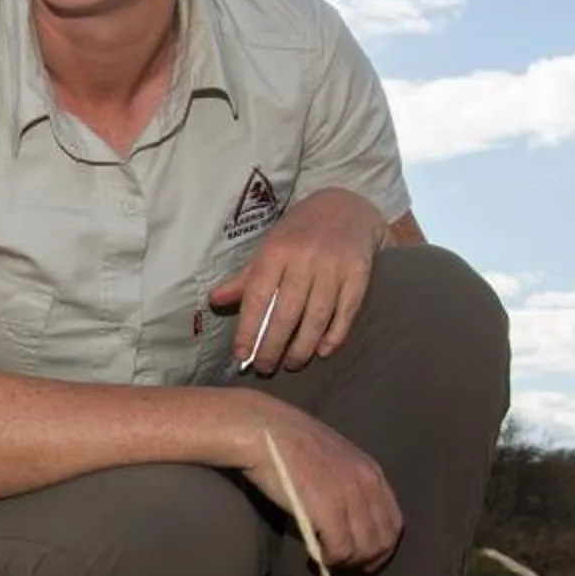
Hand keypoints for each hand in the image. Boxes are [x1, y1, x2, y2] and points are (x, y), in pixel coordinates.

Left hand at [208, 189, 386, 374]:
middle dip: (273, 346)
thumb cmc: (300, 233)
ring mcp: (334, 266)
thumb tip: (214, 301)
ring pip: (316, 317)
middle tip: (265, 368)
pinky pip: (346, 313)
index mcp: (277, 250)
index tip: (241, 356)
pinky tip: (322, 352)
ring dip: (302, 347)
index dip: (248, 329)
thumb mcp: (270, 247)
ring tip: (291, 364)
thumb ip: (246, 277)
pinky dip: (334, 336)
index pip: (257, 297)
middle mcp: (305, 258)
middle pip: (286, 313)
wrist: (348, 207)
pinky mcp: (359, 274)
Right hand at [229, 396, 402, 568]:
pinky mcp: (328, 510)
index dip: (382, 548)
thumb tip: (344, 514)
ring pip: (364, 550)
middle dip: (366, 561)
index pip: (394, 522)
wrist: (263, 431)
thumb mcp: (332, 456)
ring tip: (325, 560)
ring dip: (346, 563)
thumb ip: (347, 480)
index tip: (367, 561)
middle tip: (342, 566)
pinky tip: (314, 556)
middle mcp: (367, 485)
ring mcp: (350, 497)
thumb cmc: (288, 441)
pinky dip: (329, 560)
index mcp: (371, 471)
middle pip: (383, 541)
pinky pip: (341, 550)